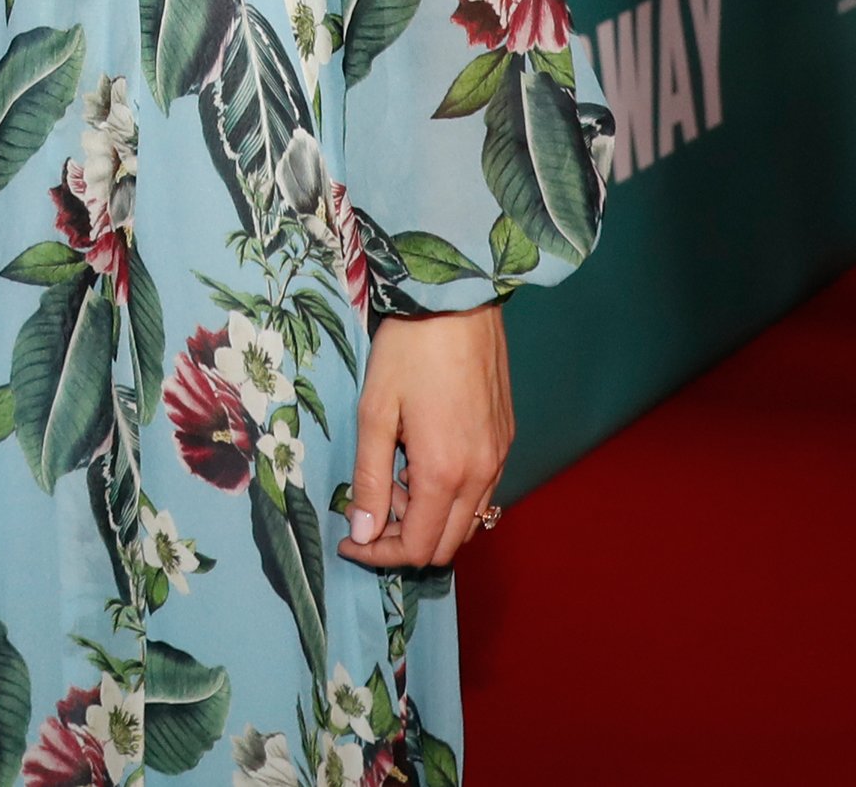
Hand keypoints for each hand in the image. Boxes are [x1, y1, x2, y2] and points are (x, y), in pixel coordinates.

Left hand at [338, 304, 511, 568]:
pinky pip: (481, 492)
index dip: (379, 554)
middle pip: (446, 544)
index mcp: (446, 473)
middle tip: (368, 510)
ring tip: (393, 481)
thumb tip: (362, 533)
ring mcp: (500, 458)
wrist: (458, 301)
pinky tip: (422, 463)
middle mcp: (483, 475)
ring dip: (428, 519)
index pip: (418, 547)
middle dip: (403, 540)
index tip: (349, 542)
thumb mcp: (374, 413)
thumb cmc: (408, 351)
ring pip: (468, 521)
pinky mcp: (506, 440)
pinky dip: (450, 497)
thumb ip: (370, 479)